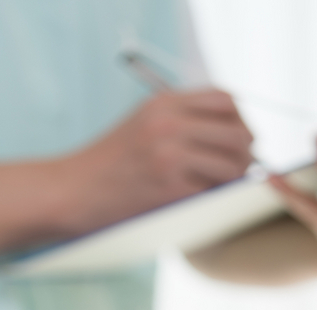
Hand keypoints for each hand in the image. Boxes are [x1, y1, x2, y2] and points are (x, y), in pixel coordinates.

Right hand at [64, 89, 253, 232]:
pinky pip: (213, 192)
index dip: (240, 120)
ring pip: (233, 165)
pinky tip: (198, 202)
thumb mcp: (142, 123)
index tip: (236, 139)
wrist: (70, 191)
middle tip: (237, 169)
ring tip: (218, 188)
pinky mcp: (168, 189)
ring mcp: (169, 156)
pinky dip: (212, 199)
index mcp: (163, 103)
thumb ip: (183, 119)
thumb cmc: (108, 164)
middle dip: (246, 154)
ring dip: (233, 180)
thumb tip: (236, 133)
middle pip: (238, 132)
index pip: (226, 100)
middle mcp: (168, 124)